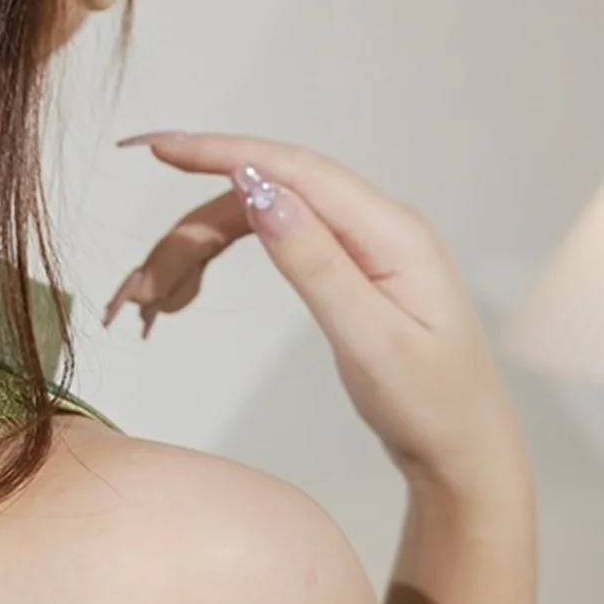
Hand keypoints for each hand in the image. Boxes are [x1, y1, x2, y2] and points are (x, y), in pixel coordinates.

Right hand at [108, 132, 529, 503]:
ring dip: (195, 253)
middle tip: (139, 286)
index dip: (219, 152)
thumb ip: (313, 261)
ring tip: (152, 305)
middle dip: (190, 232)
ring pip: (252, 218)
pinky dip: (216, 263)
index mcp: (388, 230)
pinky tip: (183, 297)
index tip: (157, 149)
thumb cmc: (429, 405)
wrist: (463, 454)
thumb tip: (257, 190)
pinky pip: (266, 241)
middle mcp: (372, 222)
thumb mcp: (370, 339)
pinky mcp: (341, 262)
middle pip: (259, 195)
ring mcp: (357, 241)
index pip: (290, 168)